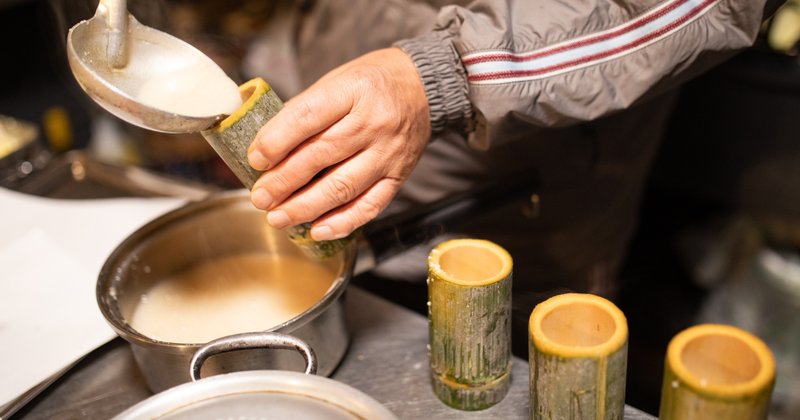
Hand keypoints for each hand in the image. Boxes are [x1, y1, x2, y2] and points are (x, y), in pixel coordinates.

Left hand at [248, 48, 430, 240]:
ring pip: (343, 186)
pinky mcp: (399, 176)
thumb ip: (304, 110)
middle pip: (322, 156)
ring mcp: (389, 152)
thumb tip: (265, 146)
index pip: (308, 117)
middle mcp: (374, 122)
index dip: (277, 141)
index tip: (256, 159)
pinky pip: (370, 205)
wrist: (423, 87)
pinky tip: (317, 230)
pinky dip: (342, 222)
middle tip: (260, 197)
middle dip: (284, 181)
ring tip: (278, 217)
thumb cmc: (372, 83)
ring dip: (305, 207)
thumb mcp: (336, 80)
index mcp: (353, 90)